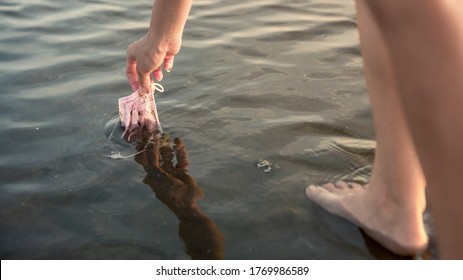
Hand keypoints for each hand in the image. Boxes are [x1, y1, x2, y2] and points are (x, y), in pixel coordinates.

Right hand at [126, 33, 178, 94]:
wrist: (165, 38)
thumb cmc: (150, 52)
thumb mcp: (144, 70)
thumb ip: (143, 81)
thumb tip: (142, 92)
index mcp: (132, 54)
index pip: (130, 71)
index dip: (134, 82)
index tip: (138, 91)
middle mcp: (142, 52)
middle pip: (143, 70)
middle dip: (147, 80)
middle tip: (151, 89)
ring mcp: (154, 51)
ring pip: (154, 66)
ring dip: (156, 74)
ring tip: (159, 78)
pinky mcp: (165, 51)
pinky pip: (165, 61)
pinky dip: (166, 66)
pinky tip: (167, 68)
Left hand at [134, 135, 223, 258]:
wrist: (187, 203)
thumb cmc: (169, 192)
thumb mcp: (157, 177)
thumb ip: (152, 162)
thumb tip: (148, 146)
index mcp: (152, 176)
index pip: (145, 161)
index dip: (143, 151)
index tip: (142, 139)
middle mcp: (161, 173)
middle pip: (157, 157)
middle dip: (155, 146)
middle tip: (154, 134)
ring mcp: (172, 172)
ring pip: (169, 157)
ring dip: (167, 147)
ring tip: (166, 135)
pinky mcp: (183, 172)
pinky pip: (180, 159)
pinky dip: (180, 151)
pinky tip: (178, 141)